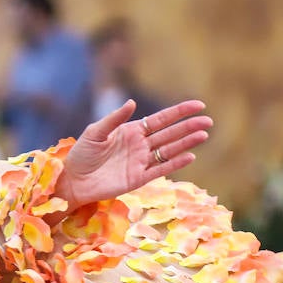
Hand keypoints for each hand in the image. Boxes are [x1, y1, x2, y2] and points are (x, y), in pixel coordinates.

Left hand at [54, 100, 211, 209]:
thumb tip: (132, 103)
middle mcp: (140, 145)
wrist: (73, 179)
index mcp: (131, 131)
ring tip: (204, 135)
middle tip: (208, 121)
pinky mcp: (139, 178)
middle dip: (189, 127)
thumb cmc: (81, 154)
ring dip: (186, 143)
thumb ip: (114, 119)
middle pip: (170, 134)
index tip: (198, 105)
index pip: (161, 119)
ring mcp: (141, 162)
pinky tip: (190, 156)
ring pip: (169, 150)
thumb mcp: (95, 132)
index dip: (179, 112)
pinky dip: (175, 163)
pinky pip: (160, 169)